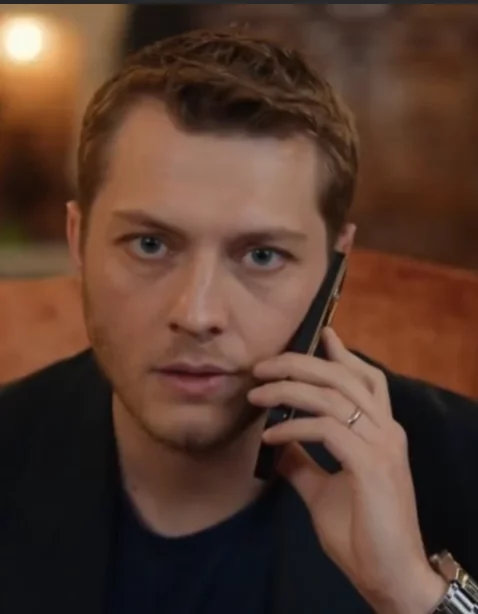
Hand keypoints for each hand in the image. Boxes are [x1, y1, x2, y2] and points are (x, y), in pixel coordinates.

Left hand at [248, 328, 446, 613]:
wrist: (389, 576)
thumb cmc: (362, 533)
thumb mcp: (322, 490)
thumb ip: (303, 463)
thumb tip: (279, 443)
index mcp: (382, 432)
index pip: (367, 379)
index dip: (344, 354)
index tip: (321, 334)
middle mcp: (387, 430)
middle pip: (344, 377)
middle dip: (302, 363)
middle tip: (266, 363)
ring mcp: (382, 445)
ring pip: (334, 396)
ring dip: (289, 389)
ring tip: (256, 394)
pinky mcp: (371, 465)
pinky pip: (326, 429)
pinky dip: (293, 427)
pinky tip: (270, 436)